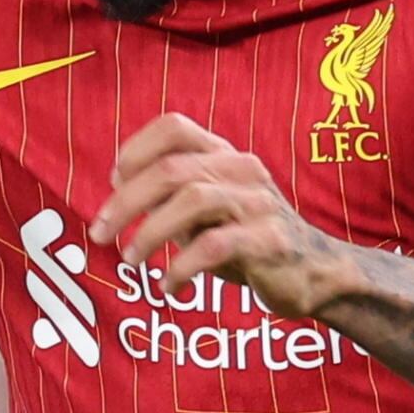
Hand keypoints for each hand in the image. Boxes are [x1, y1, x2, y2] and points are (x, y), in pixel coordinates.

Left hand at [97, 112, 361, 317]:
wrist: (314, 272)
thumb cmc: (248, 239)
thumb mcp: (206, 210)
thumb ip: (169, 196)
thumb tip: (117, 189)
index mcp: (224, 154)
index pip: (174, 126)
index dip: (136, 148)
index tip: (113, 181)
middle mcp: (241, 169)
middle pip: (172, 169)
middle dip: (126, 202)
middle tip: (100, 234)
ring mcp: (258, 202)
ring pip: (192, 201)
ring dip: (150, 233)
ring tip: (130, 259)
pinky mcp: (270, 239)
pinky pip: (215, 246)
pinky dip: (181, 267)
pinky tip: (169, 286)